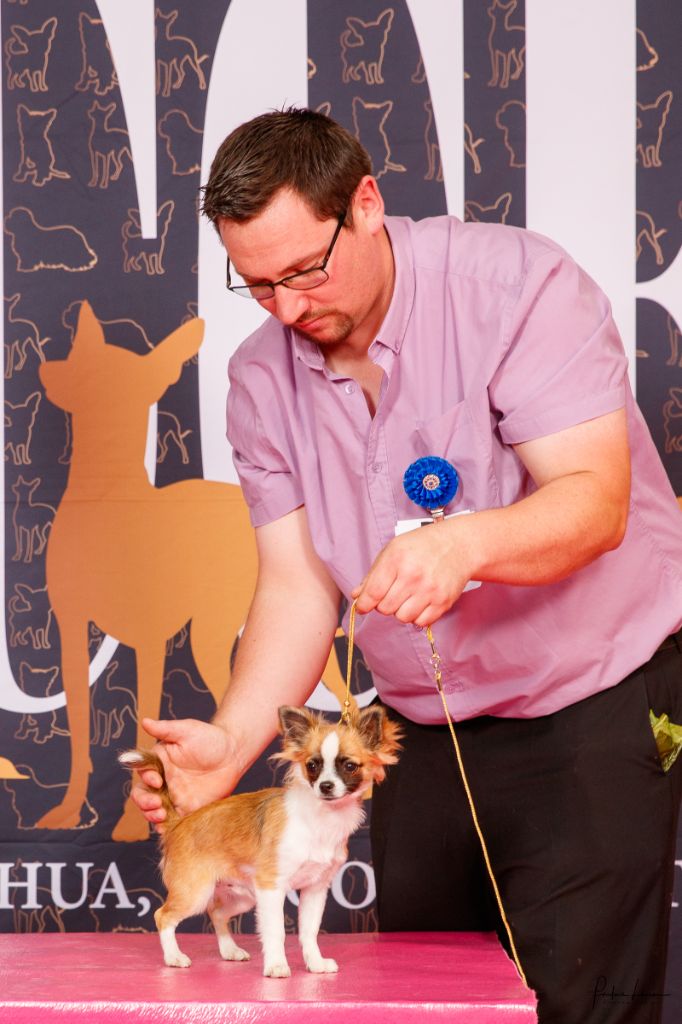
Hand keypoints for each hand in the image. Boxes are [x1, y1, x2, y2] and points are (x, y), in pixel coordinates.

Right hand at [131, 717, 238, 829]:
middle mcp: (163, 781)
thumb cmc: (209, 738)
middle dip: (144, 802)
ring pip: (153, 811)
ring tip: (161, 816)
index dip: (145, 779)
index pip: (143, 772)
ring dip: (151, 816)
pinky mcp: (187, 809)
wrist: (233, 754)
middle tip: (156, 804)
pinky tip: (166, 829)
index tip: (157, 780)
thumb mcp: (187, 730)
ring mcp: (174, 796)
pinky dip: (165, 827)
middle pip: (142, 795)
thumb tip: (145, 721)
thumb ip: (166, 728)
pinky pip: (172, 821)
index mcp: (160, 762)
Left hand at [352, 520, 472, 625]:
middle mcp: (413, 576)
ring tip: (408, 596)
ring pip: (402, 618)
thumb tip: (357, 596)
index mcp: (396, 560)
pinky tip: (420, 601)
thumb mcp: (393, 550)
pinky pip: (421, 622)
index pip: (372, 593)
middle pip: (385, 608)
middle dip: (384, 604)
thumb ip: (373, 575)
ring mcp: (429, 590)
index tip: (363, 606)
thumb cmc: (423, 546)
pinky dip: (417, 616)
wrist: (459, 545)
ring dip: (401, 611)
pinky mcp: (443, 602)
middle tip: (392, 593)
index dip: (364, 604)